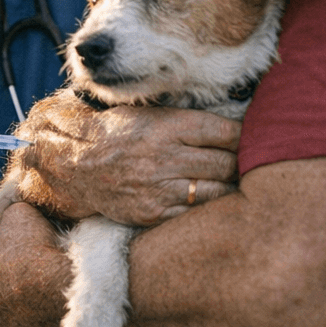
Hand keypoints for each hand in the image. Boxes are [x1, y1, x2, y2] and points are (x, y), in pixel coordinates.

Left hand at [0, 201, 70, 326]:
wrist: (56, 288)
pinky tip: (26, 311)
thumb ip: (9, 210)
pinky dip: (13, 318)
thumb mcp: (21, 213)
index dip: (5, 236)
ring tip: (23, 291)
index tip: (23, 238)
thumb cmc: (37, 248)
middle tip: (26, 264)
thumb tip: (8, 209)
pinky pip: (6, 325)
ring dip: (2, 296)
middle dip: (1, 267)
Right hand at [15, 96, 239, 225]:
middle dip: (242, 163)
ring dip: (228, 186)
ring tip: (233, 181)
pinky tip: (208, 199)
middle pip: (227, 163)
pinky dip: (204, 206)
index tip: (253, 138)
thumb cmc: (117, 133)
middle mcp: (163, 157)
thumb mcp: (148, 114)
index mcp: (165, 126)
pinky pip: (194, 212)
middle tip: (248, 162)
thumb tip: (238, 118)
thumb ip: (188, 118)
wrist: (72, 164)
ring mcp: (158, 188)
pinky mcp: (152, 212)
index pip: (226, 132)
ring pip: (217, 191)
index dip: (247, 136)